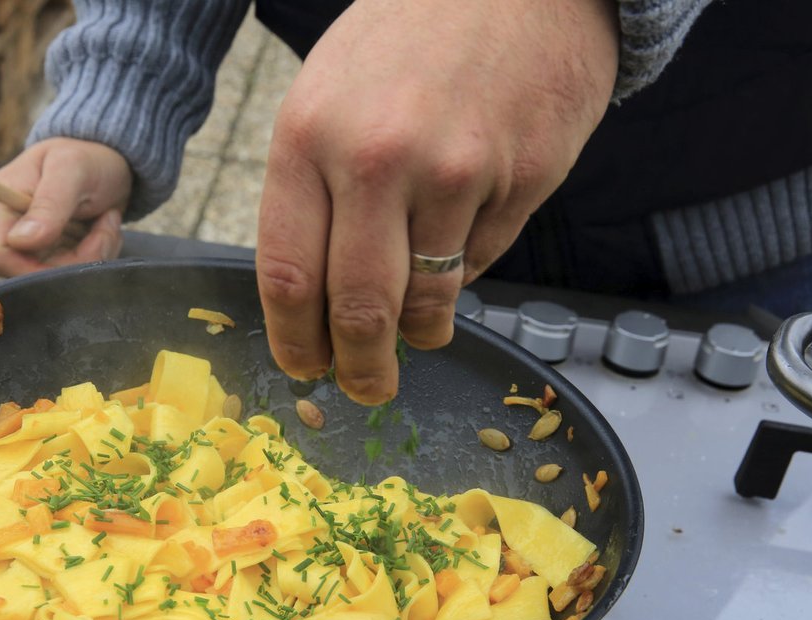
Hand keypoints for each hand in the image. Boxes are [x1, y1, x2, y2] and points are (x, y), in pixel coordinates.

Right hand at [0, 138, 133, 276]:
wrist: (109, 159)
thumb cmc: (86, 156)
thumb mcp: (71, 170)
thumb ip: (48, 204)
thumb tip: (20, 241)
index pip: (1, 257)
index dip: (36, 268)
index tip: (80, 250)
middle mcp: (9, 229)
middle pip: (33, 273)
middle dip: (77, 258)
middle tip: (107, 227)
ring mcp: (31, 245)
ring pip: (58, 276)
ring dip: (94, 254)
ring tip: (109, 221)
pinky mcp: (54, 254)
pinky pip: (74, 272)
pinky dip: (98, 255)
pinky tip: (106, 228)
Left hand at [255, 0, 617, 403]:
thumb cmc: (407, 38)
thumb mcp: (327, 97)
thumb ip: (314, 193)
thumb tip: (317, 299)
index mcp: (307, 137)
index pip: (288, 276)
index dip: (294, 342)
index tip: (304, 369)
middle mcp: (376, 159)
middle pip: (359, 310)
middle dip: (359, 369)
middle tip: (365, 389)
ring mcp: (456, 171)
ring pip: (429, 299)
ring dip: (420, 333)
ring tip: (419, 332)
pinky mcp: (523, 179)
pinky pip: (484, 261)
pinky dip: (466, 271)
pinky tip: (463, 236)